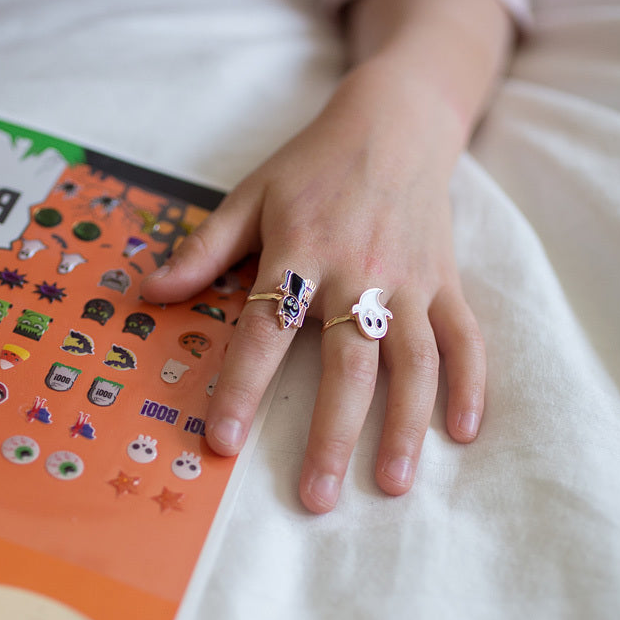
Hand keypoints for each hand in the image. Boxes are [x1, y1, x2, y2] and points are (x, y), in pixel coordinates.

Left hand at [140, 61, 485, 512]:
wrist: (394, 121)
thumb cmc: (312, 164)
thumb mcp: (250, 195)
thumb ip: (205, 249)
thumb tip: (149, 293)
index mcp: (300, 252)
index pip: (264, 331)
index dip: (242, 388)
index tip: (223, 442)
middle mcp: (357, 273)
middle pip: (346, 365)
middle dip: (332, 436)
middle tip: (315, 498)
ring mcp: (409, 281)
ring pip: (413, 363)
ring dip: (404, 427)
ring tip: (392, 485)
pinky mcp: (446, 282)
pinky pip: (465, 338)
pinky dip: (469, 385)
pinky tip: (461, 434)